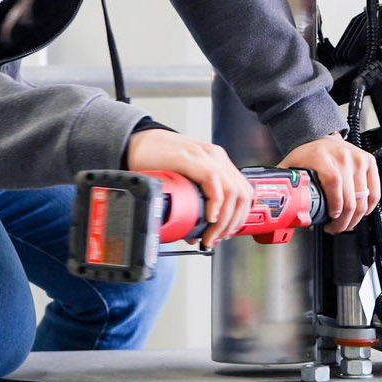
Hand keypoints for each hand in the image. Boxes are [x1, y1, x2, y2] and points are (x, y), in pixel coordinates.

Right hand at [125, 129, 254, 248]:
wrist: (137, 144)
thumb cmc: (158, 163)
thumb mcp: (183, 184)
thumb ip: (193, 204)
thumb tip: (195, 234)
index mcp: (218, 163)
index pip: (244, 192)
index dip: (240, 217)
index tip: (228, 233)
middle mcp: (215, 157)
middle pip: (242, 194)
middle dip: (234, 222)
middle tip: (218, 237)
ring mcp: (204, 156)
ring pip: (232, 190)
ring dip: (225, 218)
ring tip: (211, 233)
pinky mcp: (190, 157)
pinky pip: (213, 180)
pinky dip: (215, 202)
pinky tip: (209, 216)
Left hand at [278, 134, 379, 234]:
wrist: (322, 135)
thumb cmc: (307, 154)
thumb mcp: (292, 166)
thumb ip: (284, 184)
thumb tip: (276, 203)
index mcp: (321, 156)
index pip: (334, 182)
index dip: (335, 204)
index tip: (331, 217)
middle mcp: (342, 155)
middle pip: (350, 196)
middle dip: (344, 220)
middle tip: (335, 228)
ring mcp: (358, 158)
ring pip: (363, 198)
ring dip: (355, 218)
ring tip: (345, 224)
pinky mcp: (369, 162)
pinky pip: (374, 192)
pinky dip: (369, 208)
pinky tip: (359, 214)